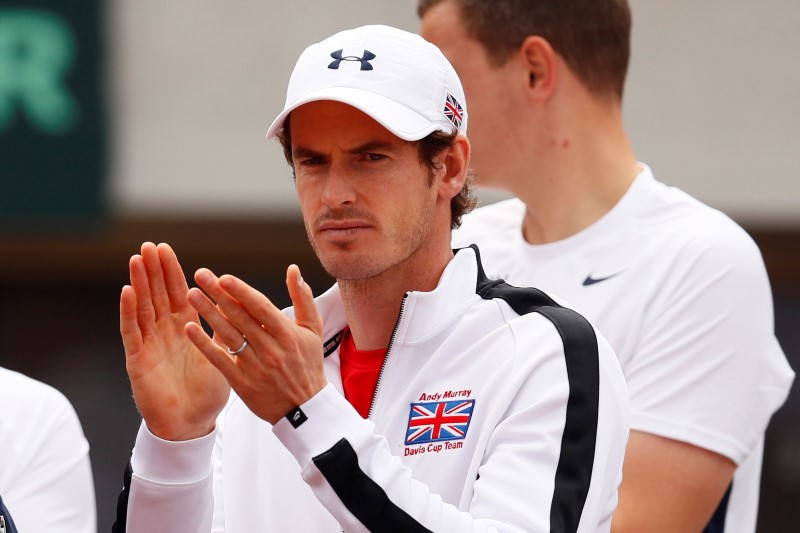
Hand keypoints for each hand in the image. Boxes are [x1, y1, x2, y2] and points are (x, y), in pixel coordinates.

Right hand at [120, 242, 230, 440]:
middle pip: (157, 294)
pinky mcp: (138, 359)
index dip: (172, 272)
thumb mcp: (223, 354)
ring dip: (139, 283)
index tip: (167, 249)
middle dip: (154, 270)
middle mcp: (165, 332)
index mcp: (185, 329)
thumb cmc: (208, 392)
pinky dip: (129, 311)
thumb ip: (227, 329)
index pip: (177, 293)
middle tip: (150, 246)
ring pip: (143, 307)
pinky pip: (132, 331)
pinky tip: (127, 291)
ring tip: (136, 259)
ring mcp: (150, 344)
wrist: (192, 424)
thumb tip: (244, 305)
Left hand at [185, 265, 325, 424]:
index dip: (241, 291)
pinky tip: (190, 328)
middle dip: (218, 294)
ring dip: (208, 313)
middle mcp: (271, 349)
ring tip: (191, 294)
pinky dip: (204, 344)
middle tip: (200, 275)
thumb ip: (303, 298)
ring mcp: (255, 366)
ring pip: (228, 335)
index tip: (223, 277)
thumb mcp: (313, 330)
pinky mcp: (242, 383)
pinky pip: (220, 360)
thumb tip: (293, 270)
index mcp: (288, 334)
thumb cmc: (308, 364)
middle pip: (240, 317)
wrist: (305, 409)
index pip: (261, 307)